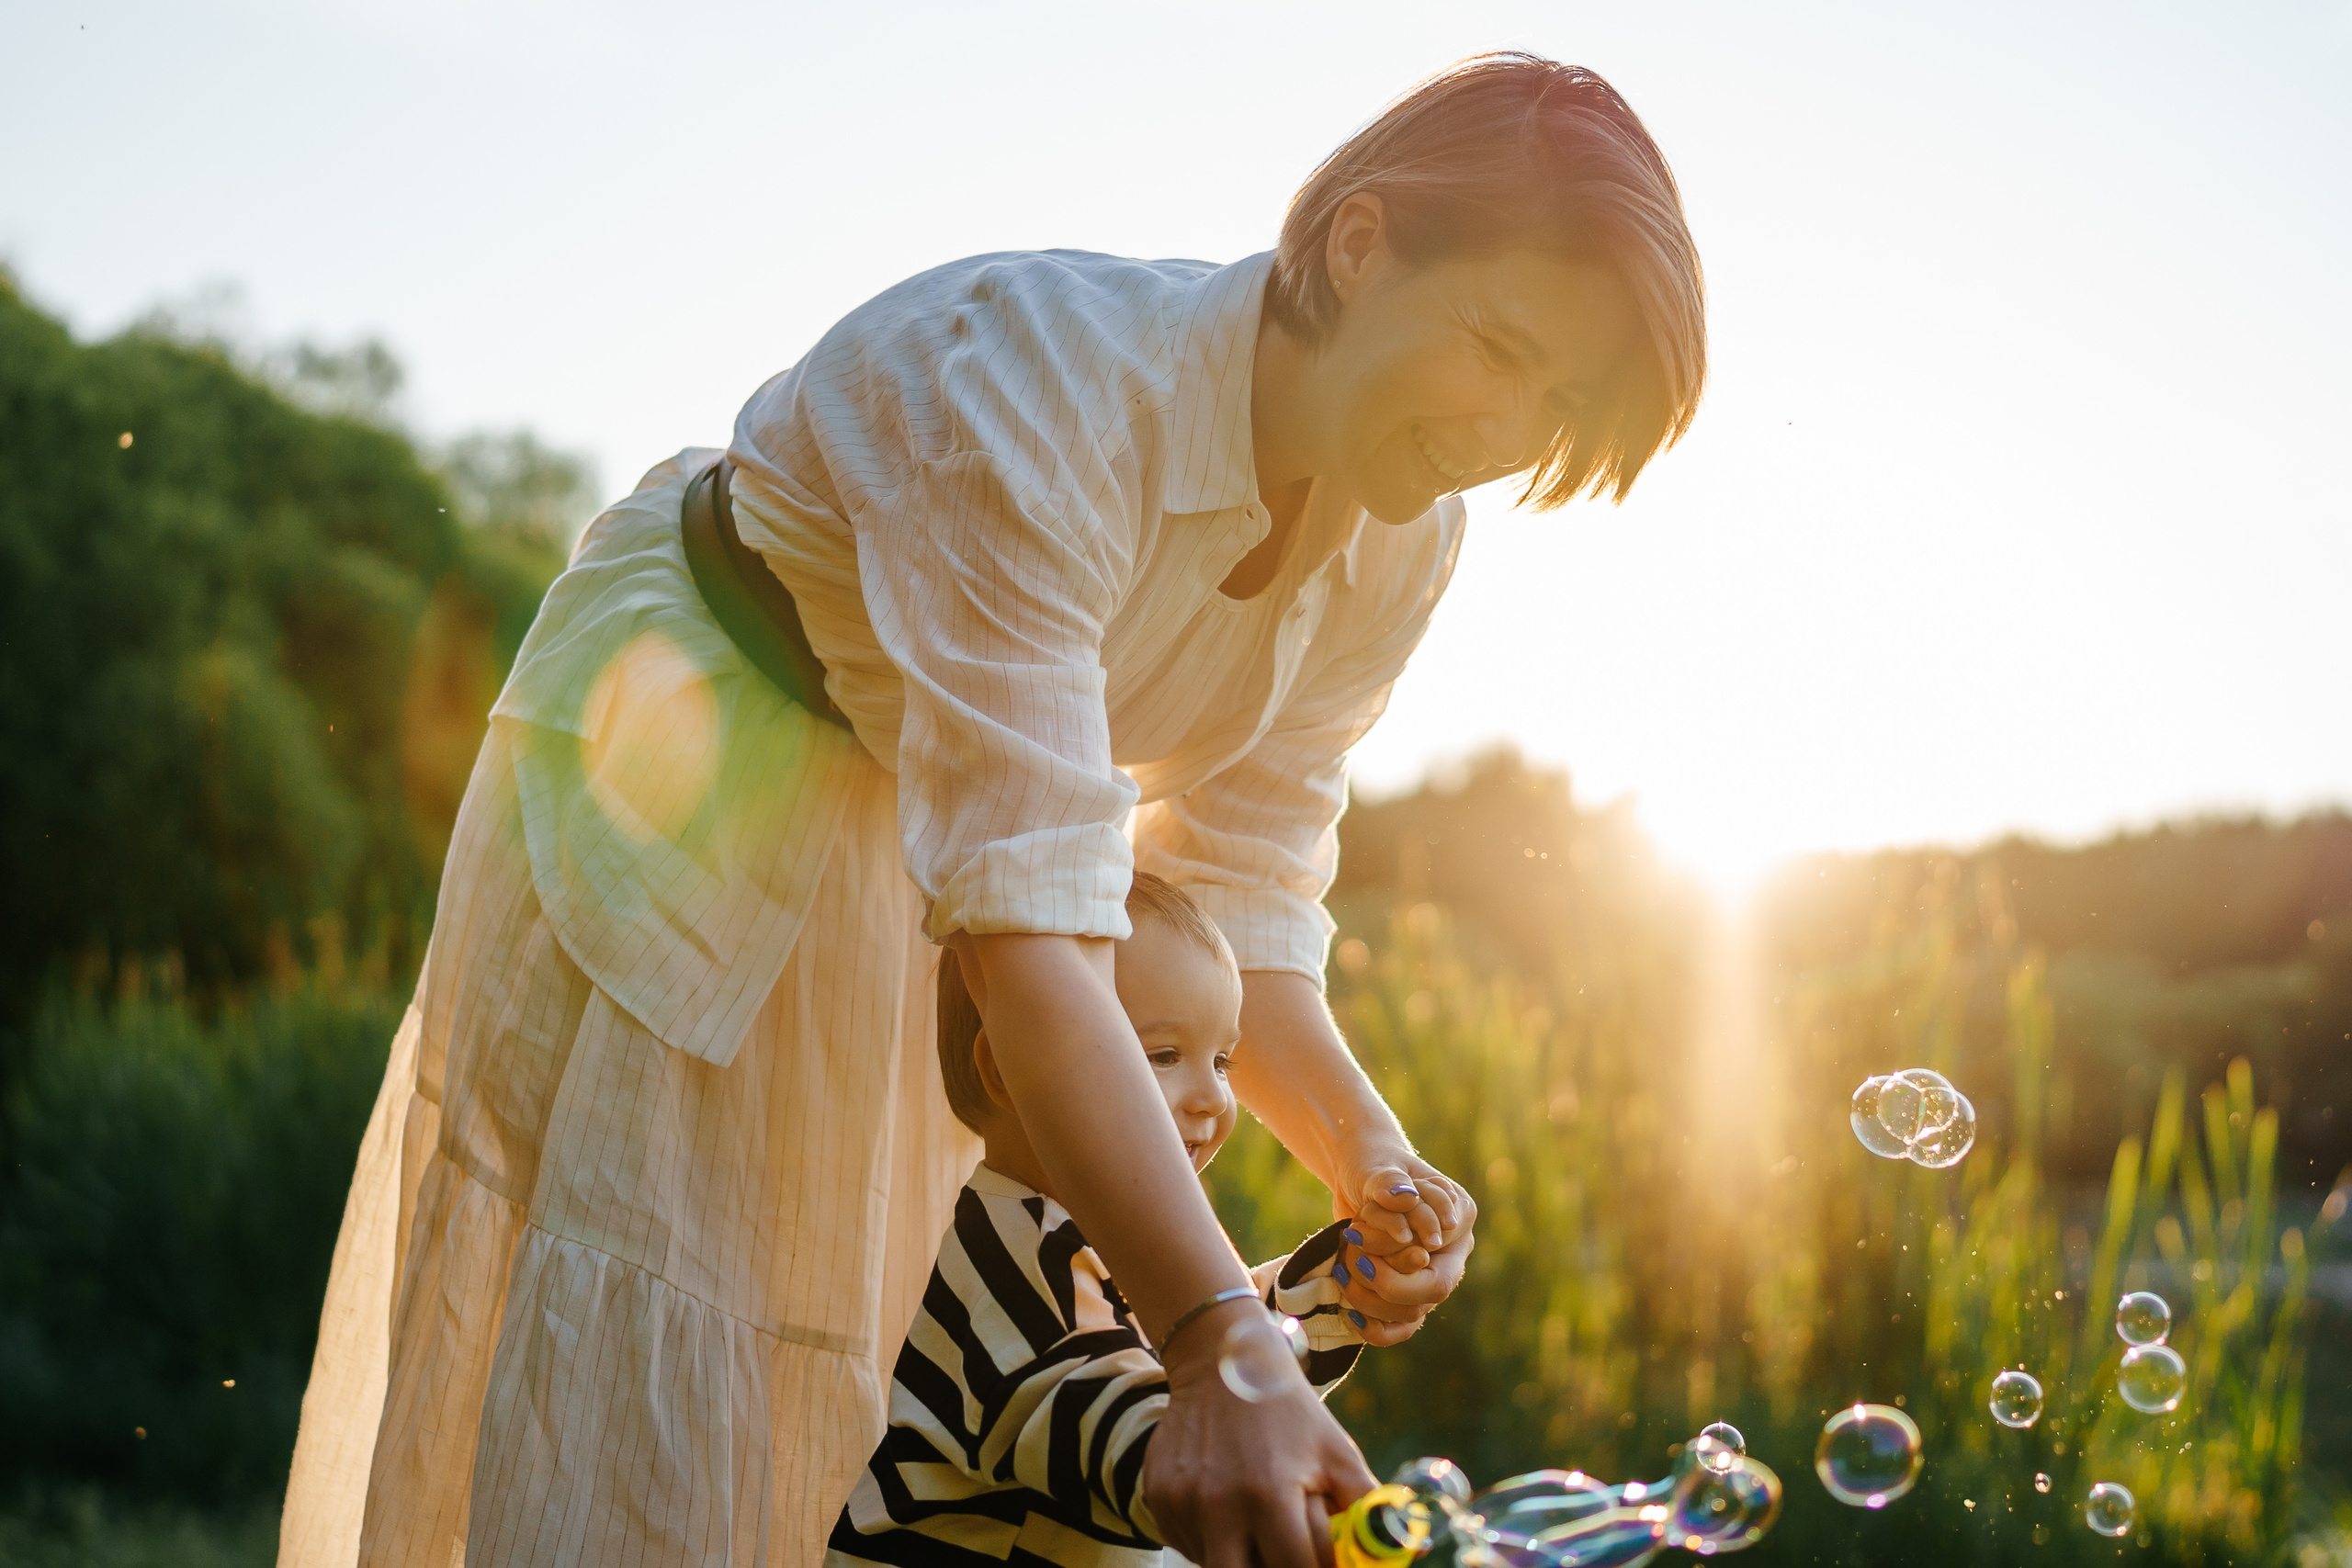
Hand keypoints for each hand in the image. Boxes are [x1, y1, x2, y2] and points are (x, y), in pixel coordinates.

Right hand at [1144, 1300, 1376, 1567]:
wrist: (1221, 1360)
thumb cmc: (1289, 1411)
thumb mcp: (1336, 1451)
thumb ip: (1367, 1506)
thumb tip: (1403, 1550)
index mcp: (1269, 1493)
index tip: (1318, 1559)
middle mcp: (1219, 1503)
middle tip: (1283, 1550)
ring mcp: (1183, 1502)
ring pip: (1215, 1564)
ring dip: (1240, 1555)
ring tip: (1256, 1519)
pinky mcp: (1159, 1497)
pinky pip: (1188, 1544)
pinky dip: (1210, 1540)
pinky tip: (1227, 1507)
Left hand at [1331, 1154, 1476, 1346]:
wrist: (1359, 1178)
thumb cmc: (1373, 1166)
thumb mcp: (1377, 1166)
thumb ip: (1388, 1181)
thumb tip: (1405, 1197)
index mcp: (1458, 1214)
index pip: (1441, 1246)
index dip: (1403, 1252)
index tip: (1357, 1237)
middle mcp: (1451, 1250)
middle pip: (1436, 1288)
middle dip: (1390, 1283)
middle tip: (1354, 1264)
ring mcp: (1430, 1275)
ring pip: (1416, 1311)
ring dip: (1375, 1301)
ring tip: (1343, 1273)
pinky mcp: (1408, 1294)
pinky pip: (1403, 1327)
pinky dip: (1378, 1328)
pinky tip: (1352, 1314)